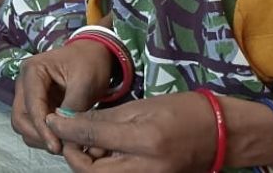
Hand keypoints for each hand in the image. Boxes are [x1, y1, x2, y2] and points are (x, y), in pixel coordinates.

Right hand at [12, 40, 114, 153]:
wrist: (93, 54)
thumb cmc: (89, 62)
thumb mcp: (85, 82)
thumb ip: (72, 107)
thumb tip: (62, 132)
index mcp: (32, 71)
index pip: (31, 106)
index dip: (42, 128)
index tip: (57, 146)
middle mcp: (24, 83)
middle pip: (19, 118)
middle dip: (37, 135)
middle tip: (59, 147)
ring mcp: (28, 94)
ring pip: (23, 124)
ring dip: (39, 137)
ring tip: (62, 143)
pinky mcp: (35, 104)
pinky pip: (32, 124)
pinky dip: (43, 135)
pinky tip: (61, 138)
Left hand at [44, 92, 219, 172]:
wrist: (221, 134)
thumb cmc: (183, 111)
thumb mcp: (142, 107)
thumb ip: (105, 119)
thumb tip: (72, 121)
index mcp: (144, 140)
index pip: (91, 138)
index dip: (66, 129)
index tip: (51, 119)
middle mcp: (145, 167)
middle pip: (90, 171)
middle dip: (74, 155)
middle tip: (70, 136)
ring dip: (88, 162)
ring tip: (87, 142)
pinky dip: (104, 167)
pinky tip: (104, 152)